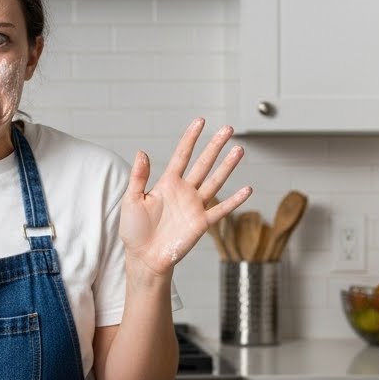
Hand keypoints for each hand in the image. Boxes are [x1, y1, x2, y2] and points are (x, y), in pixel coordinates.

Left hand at [119, 119, 251, 276]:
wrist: (144, 258)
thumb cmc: (134, 231)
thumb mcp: (131, 200)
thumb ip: (138, 177)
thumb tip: (141, 152)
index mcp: (166, 183)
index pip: (182, 155)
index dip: (191, 138)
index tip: (200, 121)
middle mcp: (184, 191)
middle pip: (203, 163)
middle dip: (215, 146)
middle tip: (228, 129)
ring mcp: (194, 206)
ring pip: (215, 181)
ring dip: (227, 166)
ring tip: (239, 150)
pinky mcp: (202, 223)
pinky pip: (221, 210)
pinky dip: (234, 201)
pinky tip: (247, 189)